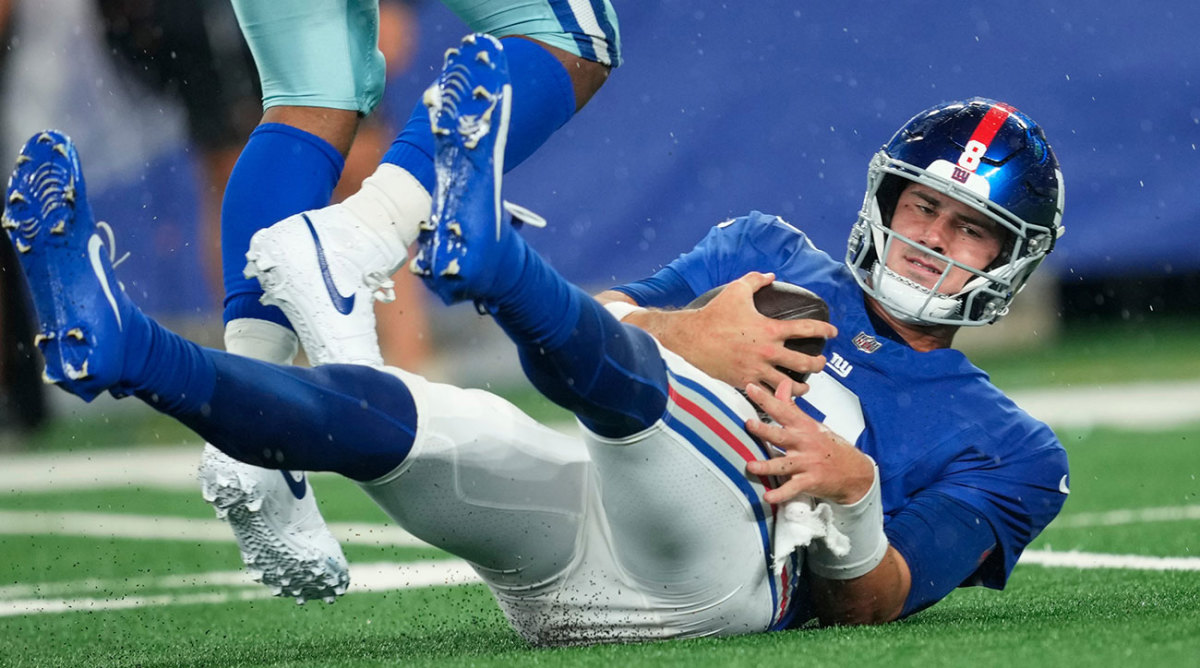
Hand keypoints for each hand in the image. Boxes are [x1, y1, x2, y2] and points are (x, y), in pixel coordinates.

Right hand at [634, 272, 835, 394]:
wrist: (690, 340)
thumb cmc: (713, 316)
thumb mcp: (736, 291)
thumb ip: (756, 281)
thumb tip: (770, 276)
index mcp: (770, 329)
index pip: (806, 330)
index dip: (824, 330)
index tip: (832, 331)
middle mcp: (767, 352)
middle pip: (805, 363)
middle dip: (818, 364)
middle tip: (821, 363)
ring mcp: (757, 370)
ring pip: (789, 385)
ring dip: (802, 387)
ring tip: (806, 387)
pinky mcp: (744, 382)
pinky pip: (767, 395)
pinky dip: (777, 397)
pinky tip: (781, 397)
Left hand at [744, 380, 873, 504]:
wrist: (854, 472)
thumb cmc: (830, 446)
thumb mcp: (812, 424)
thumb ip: (792, 406)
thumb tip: (782, 384)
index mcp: (803, 427)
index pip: (782, 409)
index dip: (766, 398)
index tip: (750, 388)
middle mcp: (804, 444)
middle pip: (781, 435)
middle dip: (764, 430)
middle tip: (749, 424)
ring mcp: (806, 463)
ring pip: (783, 464)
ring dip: (767, 465)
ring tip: (751, 466)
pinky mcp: (809, 481)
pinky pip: (792, 488)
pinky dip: (780, 494)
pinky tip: (768, 496)